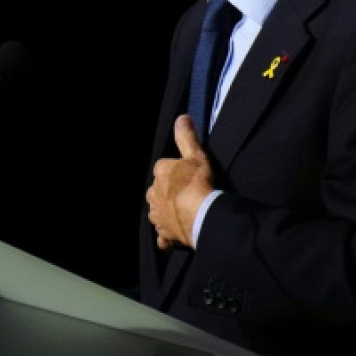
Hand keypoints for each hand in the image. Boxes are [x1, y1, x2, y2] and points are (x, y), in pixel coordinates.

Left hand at [146, 114, 214, 250]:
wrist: (203, 215)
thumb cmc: (199, 183)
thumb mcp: (196, 155)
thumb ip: (187, 137)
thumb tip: (181, 117)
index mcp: (159, 173)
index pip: (163, 169)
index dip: (176, 172)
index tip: (189, 175)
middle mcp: (153, 195)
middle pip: (158, 191)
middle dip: (168, 193)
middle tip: (188, 195)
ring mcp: (157, 217)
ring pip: (158, 213)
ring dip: (167, 214)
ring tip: (184, 214)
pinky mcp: (165, 235)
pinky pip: (163, 237)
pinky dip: (167, 237)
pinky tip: (176, 236)